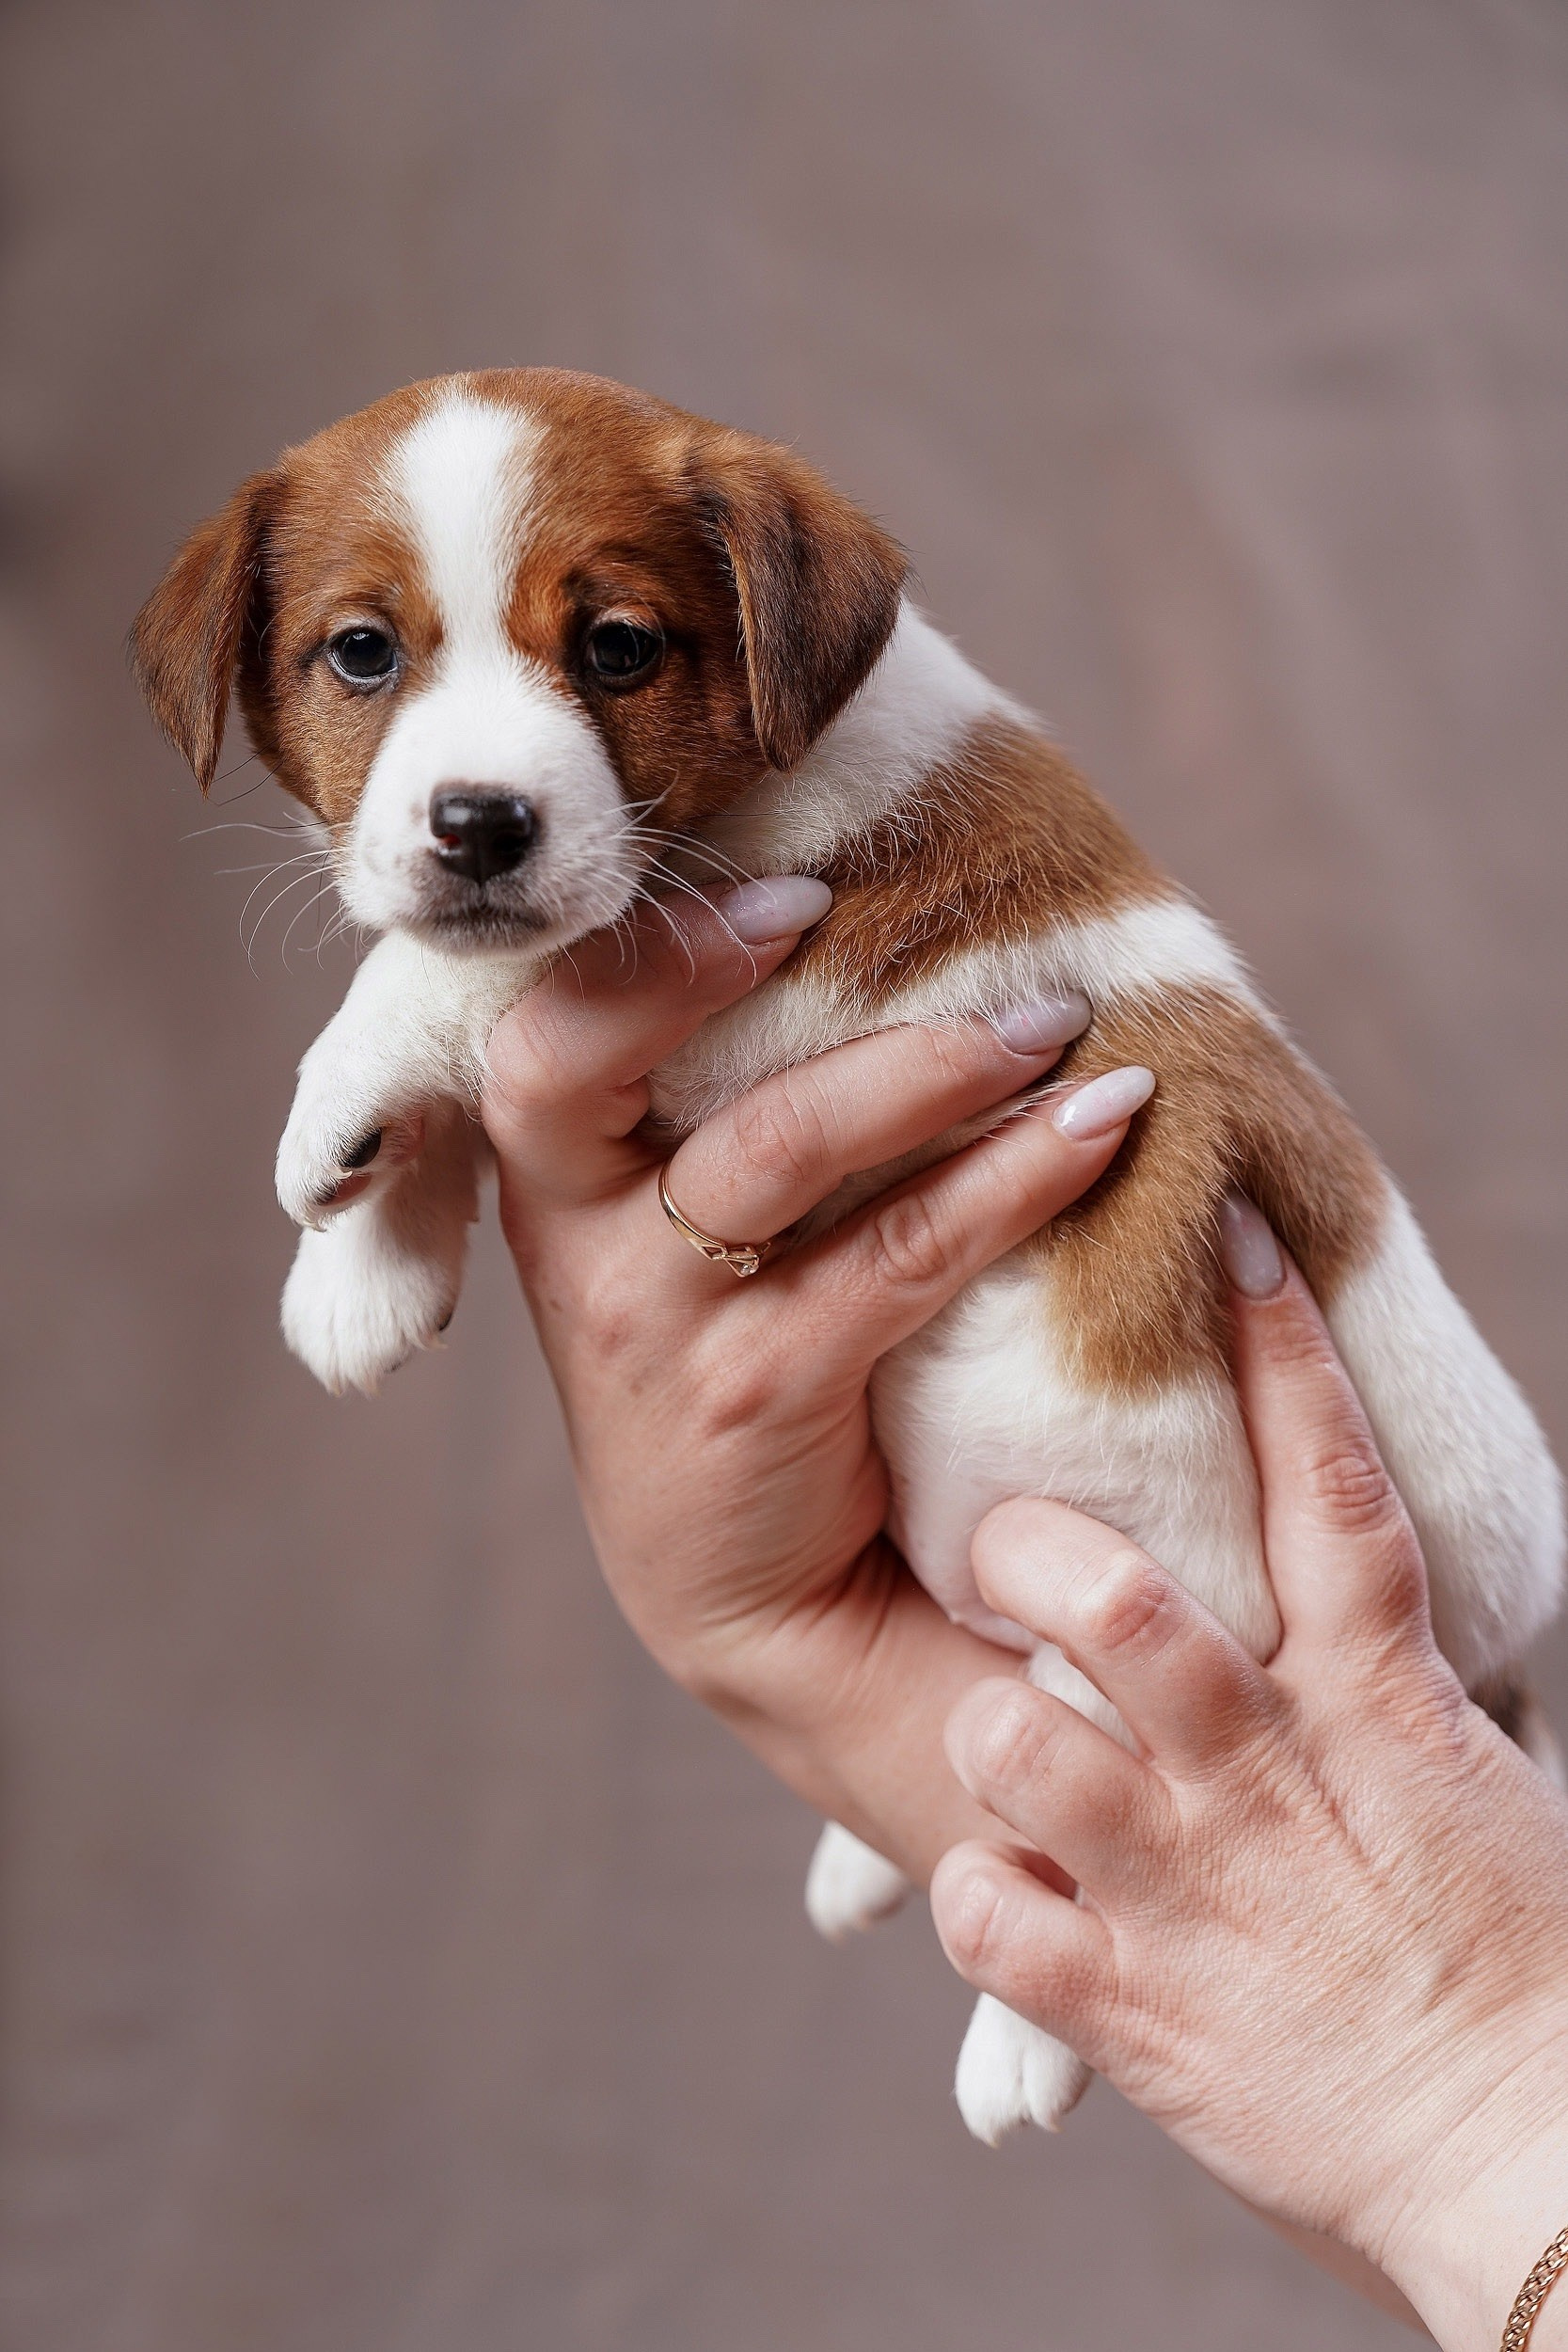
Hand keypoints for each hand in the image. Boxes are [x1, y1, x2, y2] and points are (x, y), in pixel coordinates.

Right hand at [481, 875, 1146, 1877]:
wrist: (763, 1606)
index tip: (772, 889)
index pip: (534, 1036)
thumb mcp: (681, 1251)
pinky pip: (896, 1256)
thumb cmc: (747, 1377)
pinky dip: (1009, 1179)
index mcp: (555, 1188)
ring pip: (771, 1148)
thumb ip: (716, 1121)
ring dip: (924, 1064)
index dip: (630, 952)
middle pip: (582, 1065)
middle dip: (702, 965)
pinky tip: (1099, 1131)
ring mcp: (658, 1328)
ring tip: (1053, 1021)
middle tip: (847, 904)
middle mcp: (580, 1248)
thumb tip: (860, 930)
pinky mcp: (758, 1397)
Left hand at [930, 1213, 1567, 2350]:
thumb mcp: (1446, 1767)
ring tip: (990, 1730)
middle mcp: (1265, 1780)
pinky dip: (971, 1894)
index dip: (1279, 1355)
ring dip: (982, 1728)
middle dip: (1037, 1551)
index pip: (1329, 1495)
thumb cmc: (1493, 1943)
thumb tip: (1302, 1542)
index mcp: (1370, 1706)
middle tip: (1002, 1537)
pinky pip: (990, 1920)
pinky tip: (995, 1886)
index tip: (1227, 1229)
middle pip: (1124, 1610)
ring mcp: (1188, 1893)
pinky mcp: (1131, 2011)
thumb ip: (1361, 1660)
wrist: (1520, 2145)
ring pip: (1017, 1748)